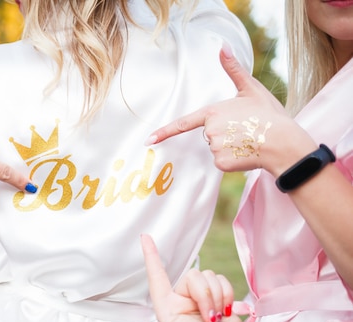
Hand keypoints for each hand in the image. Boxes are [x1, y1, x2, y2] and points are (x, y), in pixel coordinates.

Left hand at [119, 235, 251, 321]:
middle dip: (205, 295)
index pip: (156, 278)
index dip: (150, 256)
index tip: (144, 236)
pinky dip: (228, 295)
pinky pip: (222, 280)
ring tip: (217, 319)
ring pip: (208, 276)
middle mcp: (182, 301)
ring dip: (218, 296)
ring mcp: (200, 299)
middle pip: (192, 276)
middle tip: (210, 319)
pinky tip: (228, 313)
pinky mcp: (218, 297)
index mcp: (168, 310)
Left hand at [148, 45, 315, 177]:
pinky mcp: (221, 162)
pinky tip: (247, 153)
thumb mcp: (251, 89)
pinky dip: (233, 160)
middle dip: (225, 133)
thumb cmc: (269, 114)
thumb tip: (222, 46)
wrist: (284, 141)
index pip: (184, 123)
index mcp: (213, 112)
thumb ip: (233, 69)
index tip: (148, 140)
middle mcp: (210, 130)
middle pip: (209, 135)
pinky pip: (222, 161)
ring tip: (248, 140)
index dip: (164, 132)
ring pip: (216, 148)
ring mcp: (215, 147)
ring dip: (230, 146)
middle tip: (246, 129)